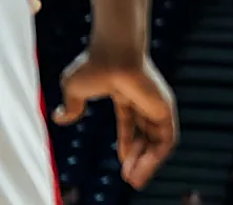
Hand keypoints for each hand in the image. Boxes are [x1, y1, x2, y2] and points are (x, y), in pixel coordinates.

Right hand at [55, 49, 177, 189]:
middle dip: (140, 159)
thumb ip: (70, 106)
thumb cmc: (94, 65)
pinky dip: (156, 158)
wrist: (113, 55)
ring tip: (135, 181)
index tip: (125, 167)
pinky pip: (166, 140)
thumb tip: (61, 118)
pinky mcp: (165, 109)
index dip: (128, 145)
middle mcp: (144, 99)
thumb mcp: (73, 90)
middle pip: (147, 135)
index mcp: (126, 93)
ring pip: (158, 141)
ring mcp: (156, 104)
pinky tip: (142, 171)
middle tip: (130, 180)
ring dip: (148, 164)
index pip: (131, 123)